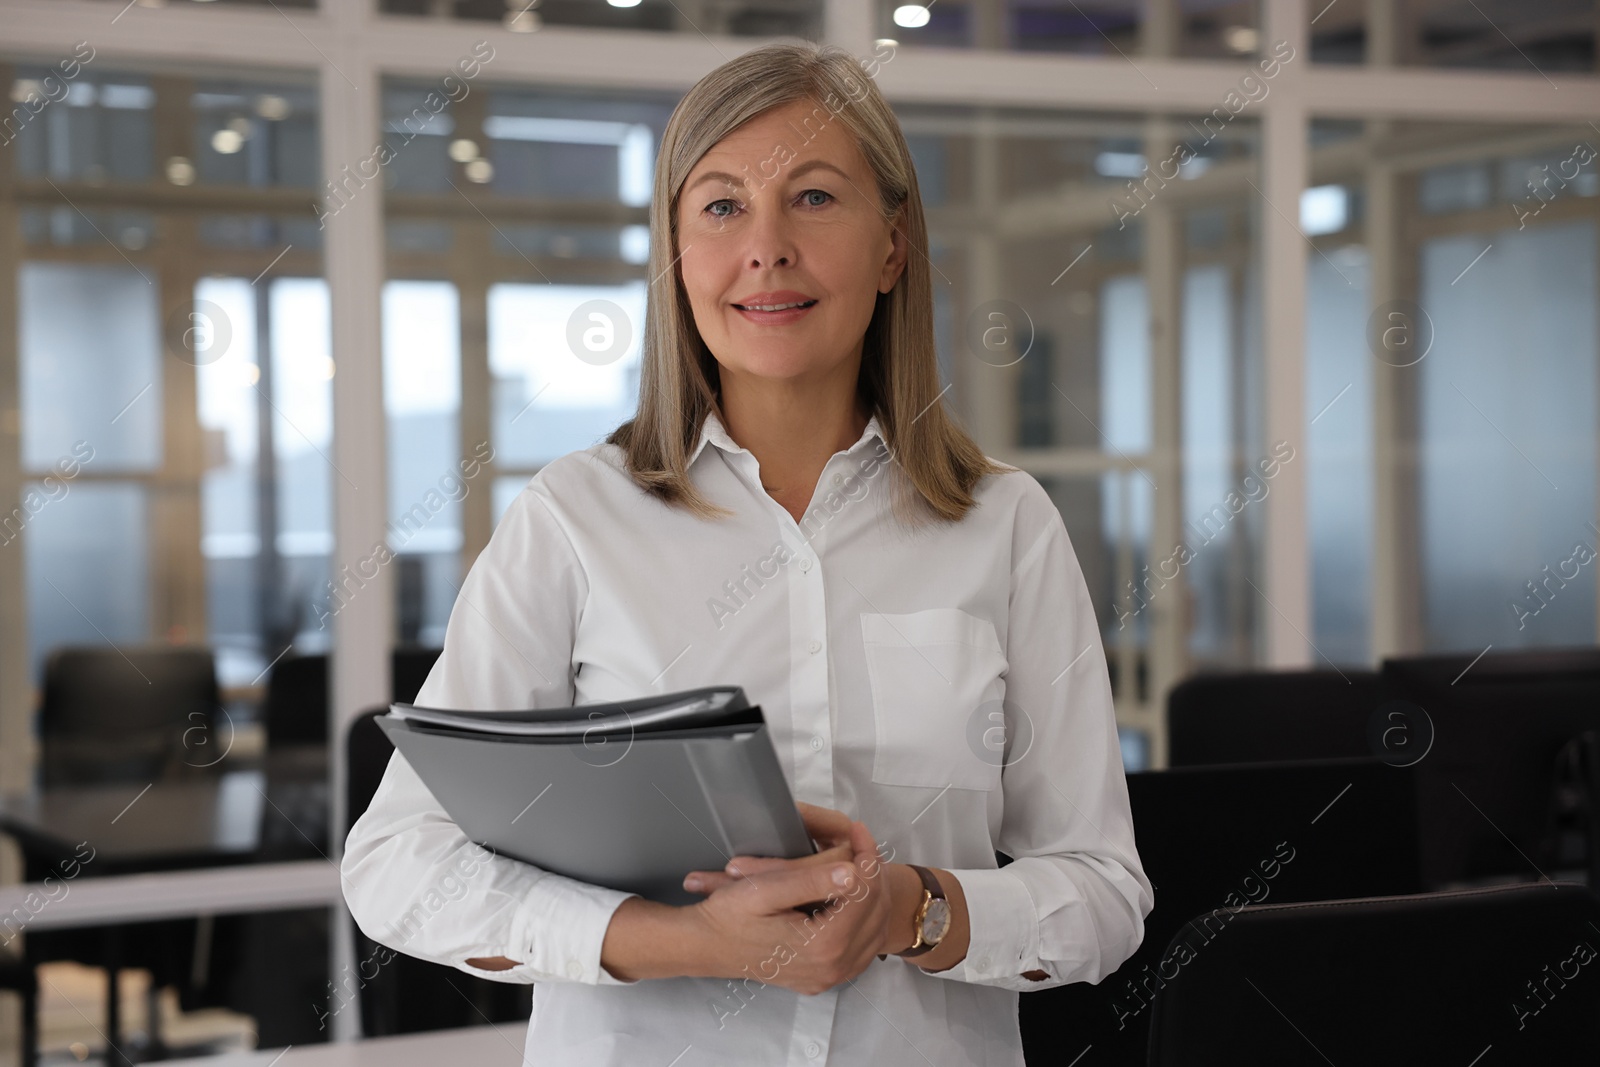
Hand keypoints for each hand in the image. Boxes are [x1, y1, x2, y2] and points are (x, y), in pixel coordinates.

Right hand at [681, 811, 897, 994]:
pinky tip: (853, 900)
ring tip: (861, 865)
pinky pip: (861, 951)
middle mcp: (832, 968)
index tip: (860, 829)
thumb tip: (852, 872)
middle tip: (863, 844)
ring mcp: (828, 978)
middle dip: (875, 874)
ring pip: (874, 933)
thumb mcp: (764, 890)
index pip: (863, 893)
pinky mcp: (822, 980)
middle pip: (876, 913)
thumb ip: (810, 881)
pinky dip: (865, 922)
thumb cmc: (728, 916)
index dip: (867, 856)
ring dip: (874, 897)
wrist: (706, 947)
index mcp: (822, 945)